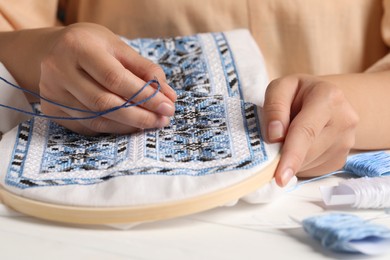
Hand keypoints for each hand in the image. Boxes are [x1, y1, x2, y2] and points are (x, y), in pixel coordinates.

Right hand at [39, 23, 176, 134]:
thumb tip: (169, 96)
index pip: (115, 78)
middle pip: (104, 103)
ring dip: (128, 125)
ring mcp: (51, 93)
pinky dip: (113, 128)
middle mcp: (59, 70)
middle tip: (162, 121)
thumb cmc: (92, 46)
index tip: (167, 107)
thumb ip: (145, 69)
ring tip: (150, 123)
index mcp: (78, 47)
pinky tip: (129, 125)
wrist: (52, 50)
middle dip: (139, 116)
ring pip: (96, 119)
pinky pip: (87, 127)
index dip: (144, 96)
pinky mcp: (51, 110)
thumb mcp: (118, 47)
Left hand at [262, 74, 358, 186]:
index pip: (306, 131)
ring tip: (287, 139)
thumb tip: (275, 136)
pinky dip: (299, 163)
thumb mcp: (280, 87)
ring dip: (291, 159)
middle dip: (283, 156)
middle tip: (269, 147)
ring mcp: (346, 142)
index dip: (292, 155)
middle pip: (306, 151)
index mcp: (328, 97)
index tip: (280, 178)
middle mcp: (344, 120)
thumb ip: (274, 107)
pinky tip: (298, 147)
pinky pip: (312, 169)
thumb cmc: (298, 93)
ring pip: (308, 163)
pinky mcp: (340, 158)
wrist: (323, 99)